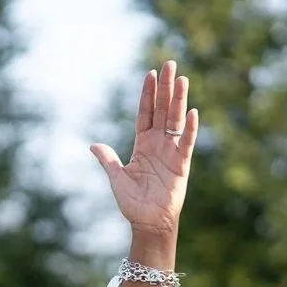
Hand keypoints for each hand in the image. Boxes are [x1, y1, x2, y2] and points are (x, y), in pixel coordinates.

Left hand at [90, 61, 197, 234]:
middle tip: (169, 63)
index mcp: (142, 145)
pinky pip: (187, 144)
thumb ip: (108, 160)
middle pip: (163, 110)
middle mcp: (158, 145)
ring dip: (178, 101)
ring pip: (176, 121)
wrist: (147, 223)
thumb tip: (93, 145)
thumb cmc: (132, 203)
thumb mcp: (117, 178)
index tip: (149, 74)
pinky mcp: (182, 165)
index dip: (147, 95)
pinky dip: (191, 129)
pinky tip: (193, 112)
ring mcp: (171, 153)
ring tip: (181, 79)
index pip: (146, 114)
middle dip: (165, 88)